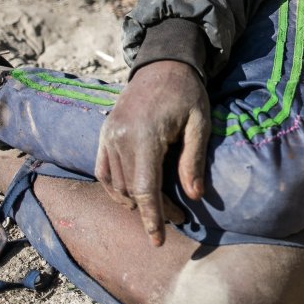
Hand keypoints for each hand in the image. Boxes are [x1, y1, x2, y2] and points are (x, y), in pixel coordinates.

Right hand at [95, 60, 209, 245]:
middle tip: (178, 217)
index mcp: (145, 136)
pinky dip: (115, 188)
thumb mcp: (200, 123)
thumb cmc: (187, 93)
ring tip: (159, 208)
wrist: (163, 63)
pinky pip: (103, 171)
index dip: (152, 218)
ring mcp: (108, 135)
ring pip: (116, 184)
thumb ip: (194, 160)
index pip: (145, 189)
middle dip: (152, 211)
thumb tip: (195, 196)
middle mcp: (120, 138)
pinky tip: (133, 196)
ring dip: (135, 202)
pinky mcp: (104, 133)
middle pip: (131, 190)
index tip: (158, 240)